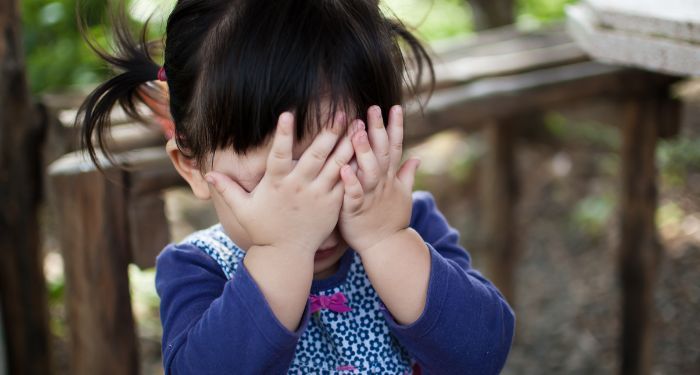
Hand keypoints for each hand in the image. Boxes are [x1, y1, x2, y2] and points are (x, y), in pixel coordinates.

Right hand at [206, 111, 353, 254]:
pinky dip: (356, 167)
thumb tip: (208, 174)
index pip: (279, 154)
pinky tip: (366, 151)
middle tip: (339, 112)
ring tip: (358, 125)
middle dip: (328, 132)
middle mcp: (300, 187)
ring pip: (336, 165)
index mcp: (277, 184)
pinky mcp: (334, 204)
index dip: (282, 134)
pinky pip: (347, 182)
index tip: (288, 113)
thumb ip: (228, 189)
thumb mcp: (243, 210)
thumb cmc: (264, 230)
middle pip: (316, 155)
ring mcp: (319, 196)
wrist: (287, 255)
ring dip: (348, 144)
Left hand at [338, 105, 420, 254]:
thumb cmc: (390, 219)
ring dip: (363, 151)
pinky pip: (353, 194)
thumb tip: (416, 157)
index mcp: (390, 177)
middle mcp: (382, 183)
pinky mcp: (356, 210)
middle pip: (382, 152)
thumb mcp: (403, 195)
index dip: (395, 127)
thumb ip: (407, 174)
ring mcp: (371, 196)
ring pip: (368, 170)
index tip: (395, 107)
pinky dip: (350, 182)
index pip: (396, 147)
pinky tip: (344, 168)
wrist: (386, 247)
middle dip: (378, 130)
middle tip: (373, 108)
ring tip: (357, 131)